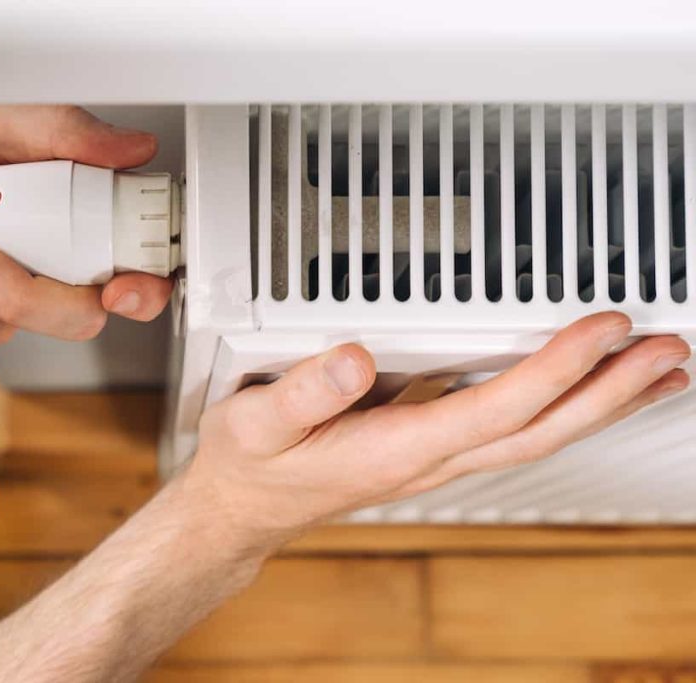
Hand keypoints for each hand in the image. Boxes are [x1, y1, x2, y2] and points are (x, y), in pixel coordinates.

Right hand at [184, 312, 690, 553]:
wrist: (243, 508)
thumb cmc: (251, 465)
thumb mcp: (256, 424)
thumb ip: (303, 393)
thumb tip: (354, 357)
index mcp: (397, 448)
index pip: (498, 407)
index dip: (557, 368)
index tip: (604, 329)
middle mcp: (430, 459)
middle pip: (542, 430)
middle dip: (611, 393)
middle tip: (668, 353)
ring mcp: (435, 458)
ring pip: (537, 435)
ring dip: (602, 405)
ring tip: (656, 375)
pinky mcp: (430, 449)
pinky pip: (514, 429)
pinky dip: (561, 408)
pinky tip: (578, 392)